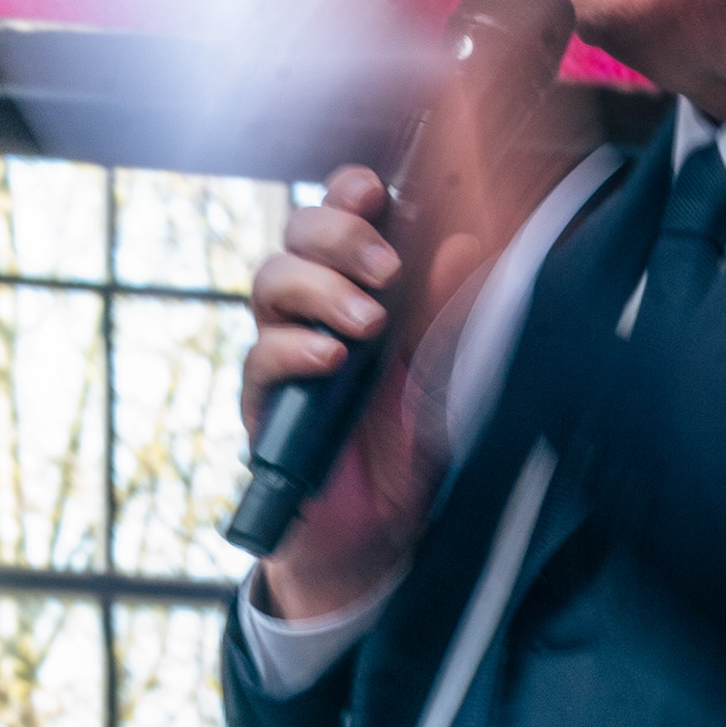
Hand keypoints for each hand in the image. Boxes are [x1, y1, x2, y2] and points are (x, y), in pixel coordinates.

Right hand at [241, 168, 476, 619]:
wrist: (382, 535)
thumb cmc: (413, 445)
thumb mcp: (447, 374)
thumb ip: (451, 312)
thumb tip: (464, 245)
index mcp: (365, 287)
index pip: (343, 217)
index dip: (350, 193)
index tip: (376, 191)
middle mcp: (316, 310)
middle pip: (295, 234)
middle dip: (337, 236)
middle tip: (385, 268)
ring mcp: (285, 353)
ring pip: (270, 283)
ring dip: (320, 290)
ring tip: (368, 323)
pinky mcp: (265, 404)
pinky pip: (260, 358)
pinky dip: (295, 349)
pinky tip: (332, 359)